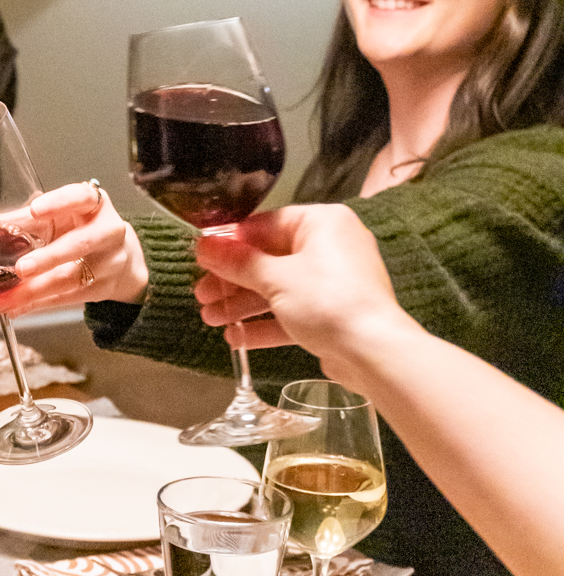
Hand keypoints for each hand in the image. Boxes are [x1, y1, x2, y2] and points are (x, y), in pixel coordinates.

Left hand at [0, 181, 147, 317]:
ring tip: (5, 299)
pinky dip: (39, 305)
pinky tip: (16, 308)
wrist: (120, 257)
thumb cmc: (80, 228)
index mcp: (93, 204)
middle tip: (20, 268)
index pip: (81, 197)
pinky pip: (68, 298)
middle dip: (49, 258)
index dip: (59, 202)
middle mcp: (107, 231)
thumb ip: (18, 220)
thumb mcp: (56, 217)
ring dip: (35, 291)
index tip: (35, 209)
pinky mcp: (103, 288)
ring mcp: (109, 262)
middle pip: (80, 244)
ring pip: (72, 278)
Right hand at [194, 203, 411, 384]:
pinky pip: (292, 312)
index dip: (230, 243)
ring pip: (278, 288)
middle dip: (232, 281)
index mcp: (321, 223)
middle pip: (269, 259)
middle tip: (202, 294)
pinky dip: (266, 323)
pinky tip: (237, 337)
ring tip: (212, 319)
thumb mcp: (274, 278)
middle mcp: (330, 247)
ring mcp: (333, 282)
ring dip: (243, 305)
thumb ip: (236, 262)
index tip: (203, 258)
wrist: (373, 353)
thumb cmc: (331, 302)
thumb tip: (204, 246)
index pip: (264, 225)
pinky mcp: (333, 314)